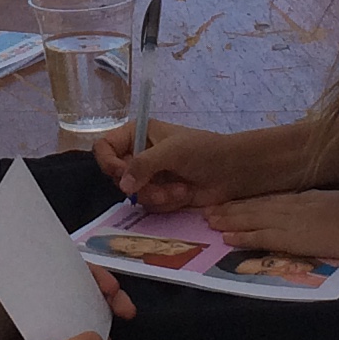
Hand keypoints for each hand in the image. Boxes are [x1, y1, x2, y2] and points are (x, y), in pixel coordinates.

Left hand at [0, 266, 136, 339]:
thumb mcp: (17, 300)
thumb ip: (45, 292)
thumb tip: (83, 293)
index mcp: (42, 283)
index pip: (81, 272)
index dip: (102, 277)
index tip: (112, 291)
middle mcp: (51, 302)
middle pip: (91, 295)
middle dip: (112, 301)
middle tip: (126, 313)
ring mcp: (52, 327)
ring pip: (89, 322)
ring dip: (103, 329)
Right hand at [95, 118, 288, 208]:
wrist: (233, 171)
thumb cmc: (204, 150)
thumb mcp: (172, 151)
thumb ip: (144, 164)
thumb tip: (123, 186)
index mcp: (137, 133)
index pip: (105, 147)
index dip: (108, 162)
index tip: (122, 174)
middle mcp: (139, 154)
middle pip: (117, 176)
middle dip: (140, 186)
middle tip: (159, 186)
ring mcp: (149, 176)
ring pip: (133, 195)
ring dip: (157, 196)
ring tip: (180, 189)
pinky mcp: (160, 194)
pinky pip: (149, 206)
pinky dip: (167, 202)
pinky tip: (185, 193)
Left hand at [204, 182, 338, 263]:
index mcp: (314, 197)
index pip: (276, 199)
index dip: (254, 202)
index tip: (236, 202)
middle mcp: (300, 204)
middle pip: (259, 206)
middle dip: (233, 208)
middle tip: (210, 209)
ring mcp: (297, 220)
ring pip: (254, 218)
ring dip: (230, 219)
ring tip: (209, 220)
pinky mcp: (298, 237)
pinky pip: (263, 236)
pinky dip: (243, 236)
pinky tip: (227, 238)